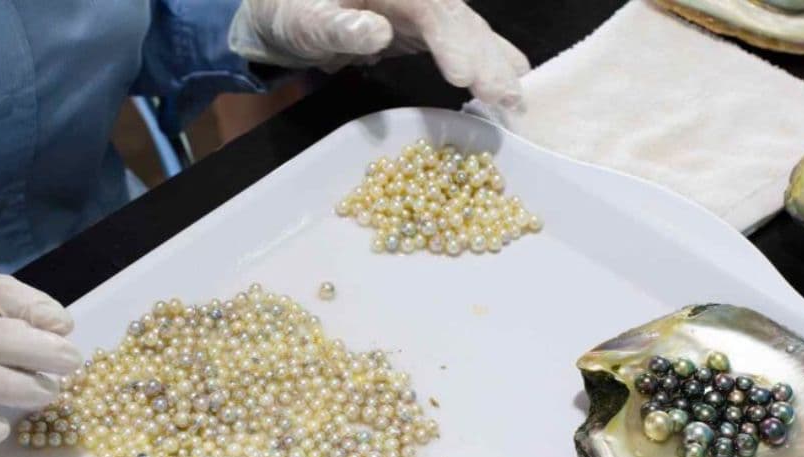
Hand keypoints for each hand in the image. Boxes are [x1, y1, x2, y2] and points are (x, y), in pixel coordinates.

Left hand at [230, 0, 529, 119]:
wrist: (287, 10)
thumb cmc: (290, 12)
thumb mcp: (302, 20)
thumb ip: (335, 26)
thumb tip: (376, 34)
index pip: (431, 7)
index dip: (452, 40)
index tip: (463, 76)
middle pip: (460, 18)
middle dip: (485, 58)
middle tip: (506, 98)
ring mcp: (425, 7)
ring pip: (469, 29)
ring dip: (495, 64)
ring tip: (516, 100)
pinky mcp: (428, 27)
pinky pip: (464, 41)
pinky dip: (488, 62)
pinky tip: (510, 84)